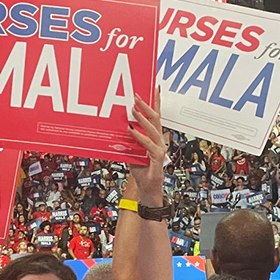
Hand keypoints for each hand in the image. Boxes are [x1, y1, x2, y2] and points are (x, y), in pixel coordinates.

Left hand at [127, 89, 167, 205]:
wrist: (148, 190)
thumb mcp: (132, 153)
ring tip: (133, 110)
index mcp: (155, 139)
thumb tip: (119, 128)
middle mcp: (159, 142)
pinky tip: (131, 131)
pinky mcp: (157, 159)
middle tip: (137, 96)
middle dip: (147, 106)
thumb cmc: (142, 172)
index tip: (153, 88)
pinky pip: (148, 146)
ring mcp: (160, 150)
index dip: (155, 103)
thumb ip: (128, 141)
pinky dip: (139, 138)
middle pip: (156, 120)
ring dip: (143, 119)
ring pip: (153, 130)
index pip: (156, 117)